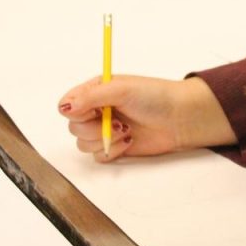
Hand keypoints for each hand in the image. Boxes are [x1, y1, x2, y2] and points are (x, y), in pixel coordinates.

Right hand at [57, 75, 235, 161]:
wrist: (180, 119)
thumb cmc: (155, 96)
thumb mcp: (121, 89)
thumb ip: (90, 97)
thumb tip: (64, 107)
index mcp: (97, 90)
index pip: (68, 103)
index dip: (74, 111)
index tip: (93, 111)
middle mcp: (98, 110)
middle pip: (74, 126)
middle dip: (93, 128)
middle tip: (116, 121)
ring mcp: (106, 129)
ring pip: (83, 143)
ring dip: (104, 139)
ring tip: (126, 130)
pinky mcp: (115, 147)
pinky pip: (98, 156)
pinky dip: (112, 151)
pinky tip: (129, 141)